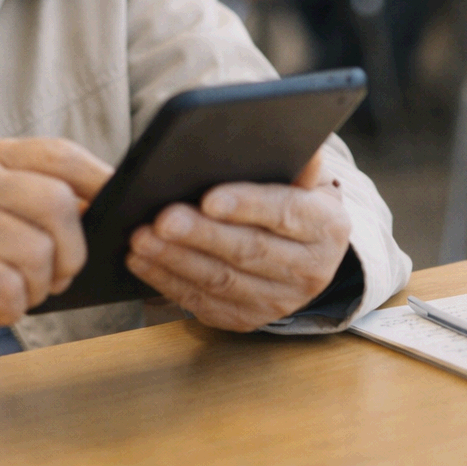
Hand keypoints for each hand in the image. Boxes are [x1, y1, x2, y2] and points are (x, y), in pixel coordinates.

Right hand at [0, 137, 112, 350]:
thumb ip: (40, 197)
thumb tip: (110, 207)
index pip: (60, 154)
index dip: (100, 182)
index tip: (118, 209)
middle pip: (58, 204)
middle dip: (71, 252)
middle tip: (57, 276)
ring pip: (36, 253)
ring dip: (38, 288)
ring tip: (16, 292)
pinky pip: (6, 288)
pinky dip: (10, 309)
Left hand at [124, 149, 352, 332]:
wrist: (306, 250)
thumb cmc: (294, 197)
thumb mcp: (306, 177)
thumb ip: (300, 162)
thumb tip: (296, 148)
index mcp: (326, 226)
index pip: (285, 212)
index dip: (246, 205)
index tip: (209, 198)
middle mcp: (309, 270)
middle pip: (248, 251)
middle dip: (201, 235)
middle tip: (162, 218)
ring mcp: (278, 301)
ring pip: (221, 281)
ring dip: (176, 260)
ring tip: (141, 238)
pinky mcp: (247, 319)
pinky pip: (203, 303)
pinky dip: (168, 282)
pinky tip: (141, 262)